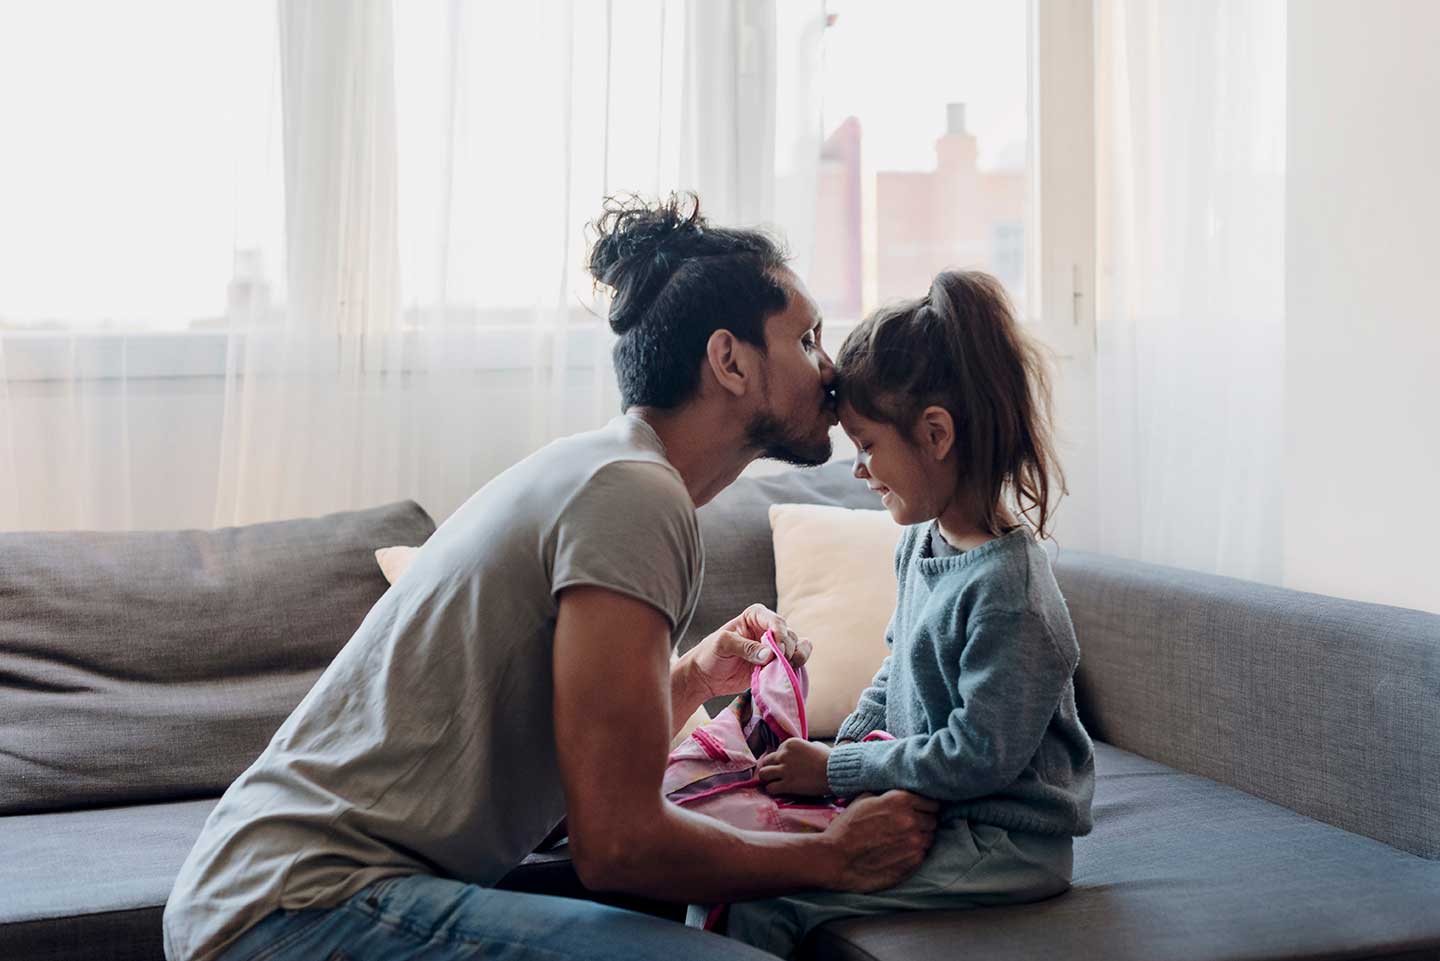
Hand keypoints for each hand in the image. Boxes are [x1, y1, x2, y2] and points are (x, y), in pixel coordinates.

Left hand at [682, 604, 812, 698]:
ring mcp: (774, 647)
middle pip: (790, 635)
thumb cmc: (710, 654)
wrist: (706, 677)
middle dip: (787, 649)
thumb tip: (769, 655)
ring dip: (795, 659)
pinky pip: (796, 662)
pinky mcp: (776, 664)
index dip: (780, 634)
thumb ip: (745, 647)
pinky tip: (788, 673)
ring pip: (797, 648)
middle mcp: (768, 629)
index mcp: (755, 616)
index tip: (778, 649)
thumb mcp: (722, 645)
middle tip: (776, 663)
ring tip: (782, 669)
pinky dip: (797, 667)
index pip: (775, 620)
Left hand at [758, 738, 831, 796]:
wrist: (836, 772)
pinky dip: (773, 790)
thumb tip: (800, 753)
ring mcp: (784, 769)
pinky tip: (780, 791)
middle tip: (776, 776)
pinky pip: (770, 788)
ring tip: (774, 783)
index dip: (780, 761)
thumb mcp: (814, 746)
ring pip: (763, 774)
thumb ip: (802, 748)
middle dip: (771, 769)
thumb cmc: (829, 759)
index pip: (776, 752)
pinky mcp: (787, 784)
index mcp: (789, 743)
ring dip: (767, 779)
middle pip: (766, 761)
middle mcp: (784, 755)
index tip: (787, 767)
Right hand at [822, 790, 939, 892]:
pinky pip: (923, 854)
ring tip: (902, 840)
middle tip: (909, 826)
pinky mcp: (913, 863)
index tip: (919, 810)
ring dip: (920, 838)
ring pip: (930, 838)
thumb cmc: (847, 827)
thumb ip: (887, 794)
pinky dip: (915, 853)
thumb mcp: (863, 798)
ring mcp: (914, 843)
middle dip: (923, 822)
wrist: (836, 858)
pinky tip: (899, 852)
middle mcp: (911, 820)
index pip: (932, 801)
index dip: (925, 806)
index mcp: (900, 799)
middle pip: (933, 820)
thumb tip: (902, 793)